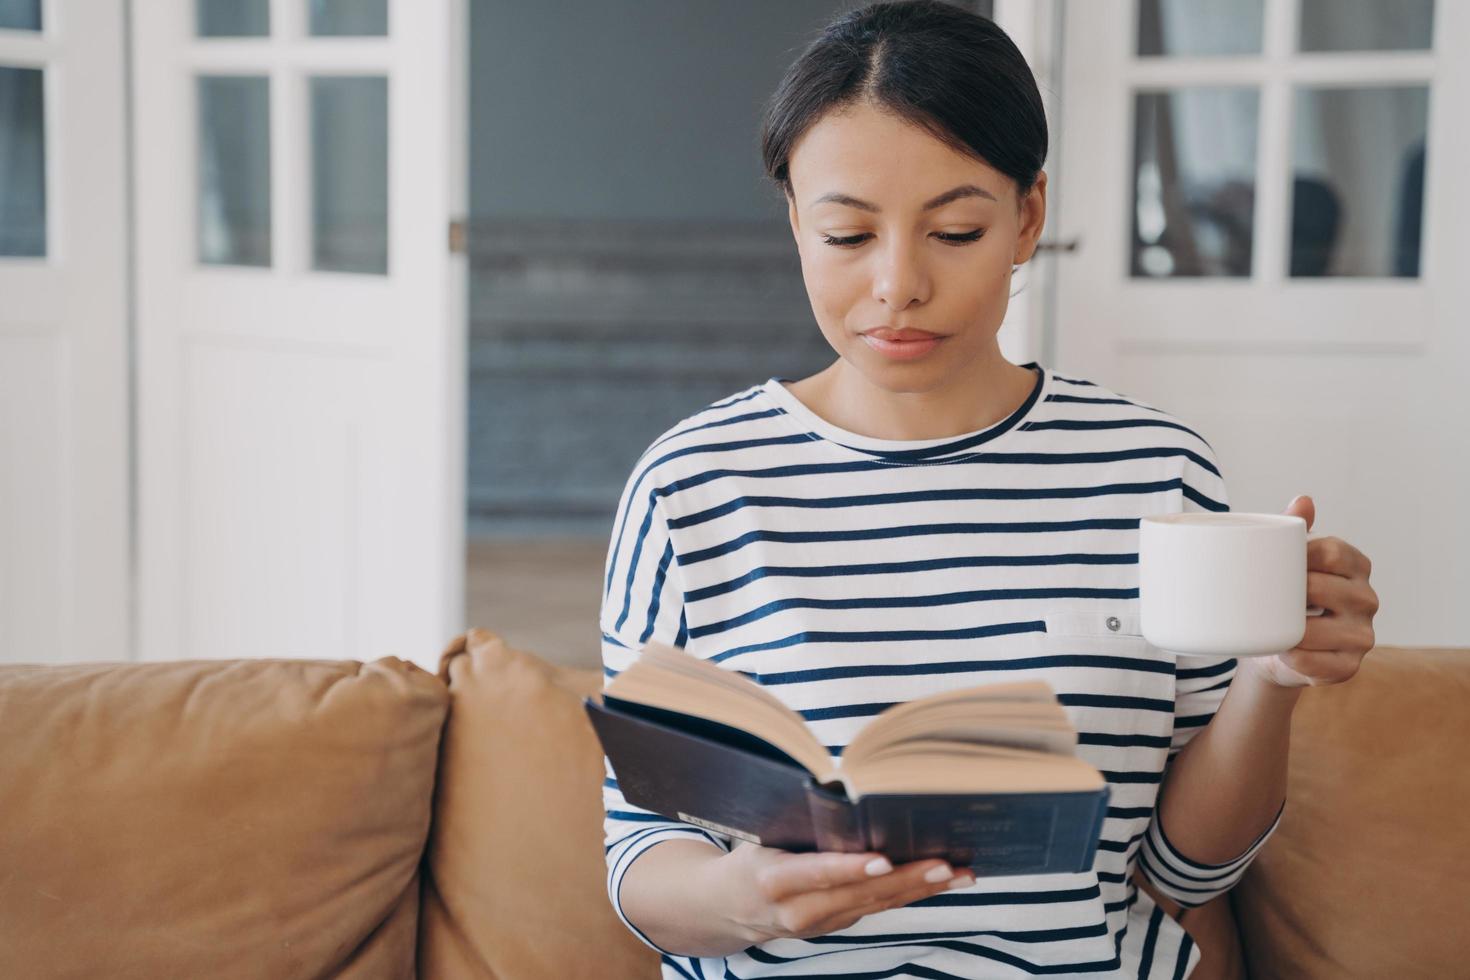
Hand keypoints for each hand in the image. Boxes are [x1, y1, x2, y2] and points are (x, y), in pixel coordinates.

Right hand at [709, 841, 974, 944]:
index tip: (884, 859)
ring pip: (876, 904)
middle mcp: (798, 911)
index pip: (817, 874)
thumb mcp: (762, 835)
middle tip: (944, 863)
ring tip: (959, 873)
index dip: (850, 869)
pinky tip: (941, 881)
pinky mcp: (837, 927)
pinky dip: (911, 894)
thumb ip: (800, 822)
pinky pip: (878, 908)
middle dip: (906, 879)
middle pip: (859, 895)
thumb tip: (847, 788)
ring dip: (921, 889)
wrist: (727, 908)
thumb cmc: (749, 857)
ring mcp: (820, 925)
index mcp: (773, 881)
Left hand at [1243, 495, 1378, 688]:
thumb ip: (1292, 530)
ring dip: (1289, 630)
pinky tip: (1283, 653)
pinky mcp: (1349, 667)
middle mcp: (1367, 599)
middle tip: (1264, 595)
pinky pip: (1318, 664)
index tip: (1273, 561)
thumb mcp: (1284, 561)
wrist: (1269, 647)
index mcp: (1355, 565)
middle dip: (1291, 593)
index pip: (1333, 552)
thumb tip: (1303, 500)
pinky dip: (1295, 659)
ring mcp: (1362, 635)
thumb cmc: (1279, 595)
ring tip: (1270, 625)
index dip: (1302, 555)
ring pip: (1319, 630)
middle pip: (1325, 588)